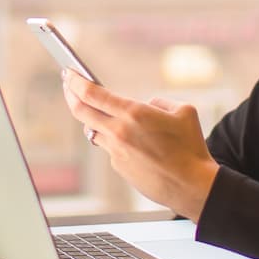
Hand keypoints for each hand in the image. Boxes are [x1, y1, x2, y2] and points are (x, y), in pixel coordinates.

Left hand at [62, 71, 219, 219]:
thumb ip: (159, 102)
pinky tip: (131, 141)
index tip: (68, 73)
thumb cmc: (191, 147)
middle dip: (70, 95)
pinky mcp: (119, 167)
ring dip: (93, 119)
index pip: (91, 94)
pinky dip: (115, 140)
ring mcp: (116, 152)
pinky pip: (110, 148)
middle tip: (67, 85)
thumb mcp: (183, 111)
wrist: (191, 185)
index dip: (75, 81)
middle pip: (80, 111)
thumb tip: (146, 106)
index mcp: (133, 113)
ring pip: (93, 131)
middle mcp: (119, 132)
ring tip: (97, 111)